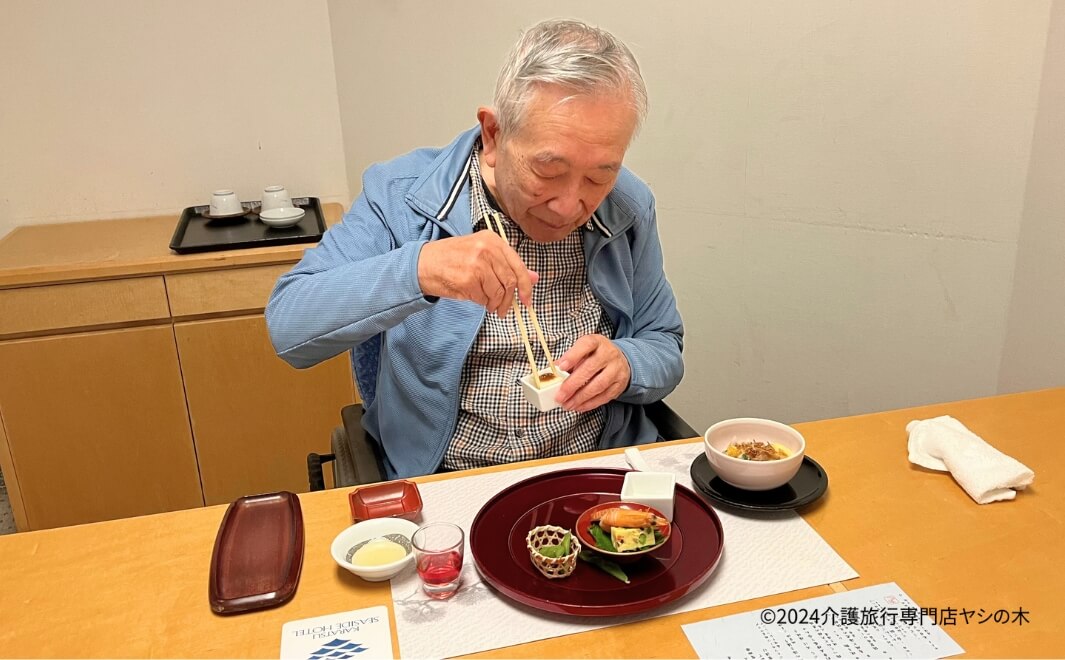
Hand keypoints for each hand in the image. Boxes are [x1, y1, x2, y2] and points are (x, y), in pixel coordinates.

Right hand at [418, 233, 537, 316]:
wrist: (423, 264)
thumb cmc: (452, 259)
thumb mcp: (481, 254)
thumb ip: (507, 265)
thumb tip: (534, 278)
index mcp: (492, 240)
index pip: (518, 266)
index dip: (526, 286)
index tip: (527, 300)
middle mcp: (487, 249)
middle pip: (510, 281)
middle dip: (509, 300)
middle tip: (504, 309)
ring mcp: (477, 264)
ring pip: (498, 292)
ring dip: (494, 303)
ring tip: (486, 303)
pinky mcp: (468, 280)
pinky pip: (483, 299)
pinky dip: (480, 302)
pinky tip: (472, 296)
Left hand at [554, 334, 630, 412]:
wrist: (620, 360)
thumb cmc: (596, 355)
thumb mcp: (583, 351)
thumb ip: (569, 359)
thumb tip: (553, 371)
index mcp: (597, 342)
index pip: (586, 345)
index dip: (573, 356)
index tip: (560, 367)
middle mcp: (608, 354)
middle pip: (590, 368)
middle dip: (572, 385)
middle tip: (560, 396)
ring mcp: (616, 369)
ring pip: (598, 385)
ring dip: (580, 397)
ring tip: (567, 404)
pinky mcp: (619, 384)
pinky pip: (604, 396)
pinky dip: (590, 403)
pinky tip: (579, 406)